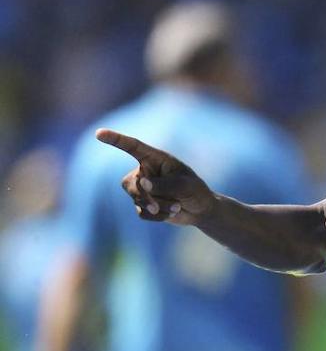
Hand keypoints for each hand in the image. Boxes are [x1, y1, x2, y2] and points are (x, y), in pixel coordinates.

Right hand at [96, 128, 214, 224]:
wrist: (200, 209)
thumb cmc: (195, 190)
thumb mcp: (185, 185)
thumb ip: (164, 184)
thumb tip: (141, 184)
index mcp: (155, 159)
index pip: (132, 147)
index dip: (115, 140)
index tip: (99, 133)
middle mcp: (144, 172)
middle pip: (132, 184)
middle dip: (148, 197)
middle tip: (168, 205)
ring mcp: (141, 189)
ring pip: (138, 200)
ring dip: (159, 207)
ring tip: (177, 206)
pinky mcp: (142, 205)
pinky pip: (142, 213)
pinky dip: (158, 216)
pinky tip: (172, 213)